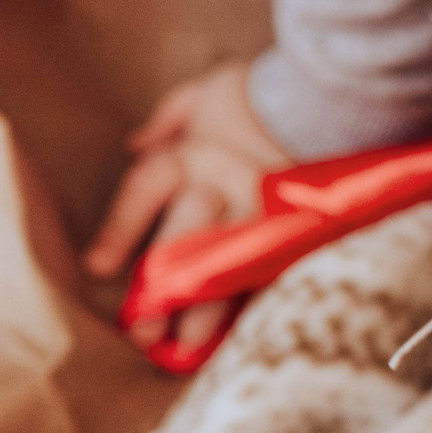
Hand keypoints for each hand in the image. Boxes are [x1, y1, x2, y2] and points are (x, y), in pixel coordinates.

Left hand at [84, 59, 291, 354]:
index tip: (97, 269)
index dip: (119, 230)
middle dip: (161, 286)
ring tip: (186, 345)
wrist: (334, 87)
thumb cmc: (264, 90)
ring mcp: (263, 208)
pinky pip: (272, 266)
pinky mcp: (298, 222)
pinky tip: (244, 327)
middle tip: (140, 330)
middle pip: (183, 240)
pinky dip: (255, 296)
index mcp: (194, 152)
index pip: (144, 190)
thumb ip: (172, 117)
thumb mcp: (210, 89)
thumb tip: (135, 144)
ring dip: (205, 307)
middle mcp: (222, 184)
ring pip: (227, 264)